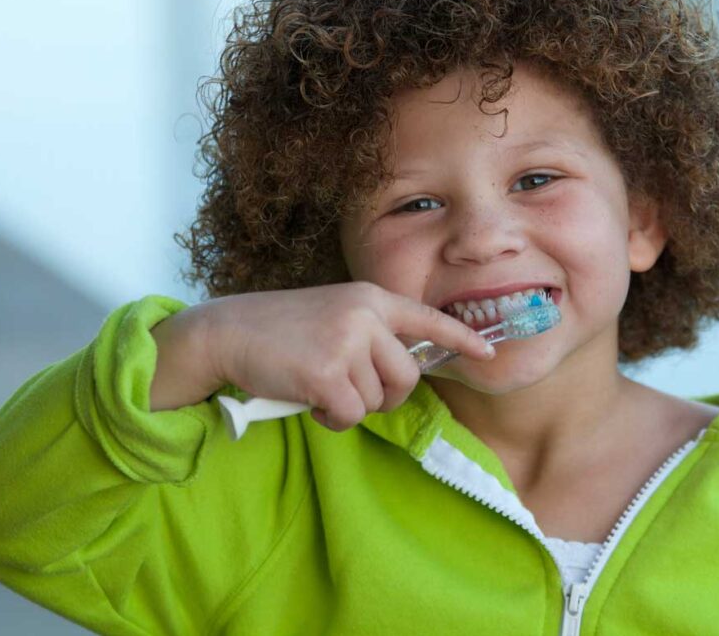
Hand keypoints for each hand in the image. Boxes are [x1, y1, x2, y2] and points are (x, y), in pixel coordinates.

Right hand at [203, 282, 493, 430]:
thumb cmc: (282, 330)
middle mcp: (365, 316)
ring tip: (319, 386)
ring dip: (350, 405)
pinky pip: (350, 415)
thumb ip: (371, 335)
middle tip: (351, 390)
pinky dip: (333, 419)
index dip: (461, 337)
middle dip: (384, 394)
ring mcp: (346, 343)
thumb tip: (402, 374)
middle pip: (407, 375)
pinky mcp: (326, 373)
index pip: (426, 318)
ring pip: (376, 399)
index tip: (489, 352)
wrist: (229, 331)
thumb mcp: (335, 316)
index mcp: (370, 299)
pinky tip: (310, 400)